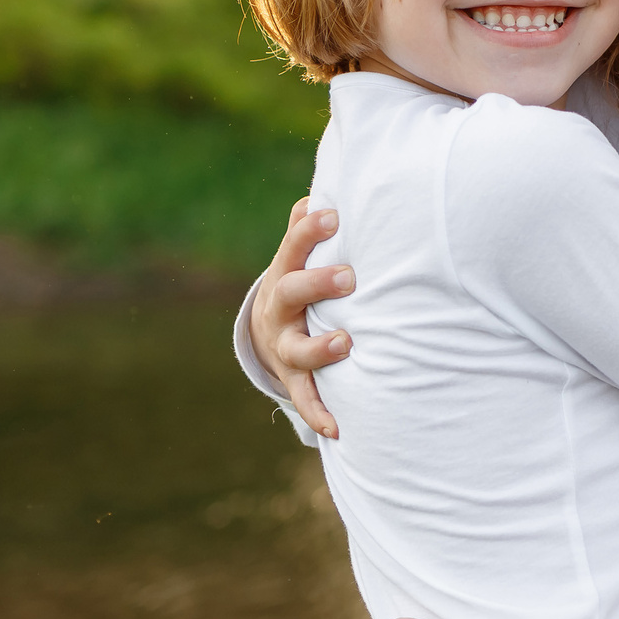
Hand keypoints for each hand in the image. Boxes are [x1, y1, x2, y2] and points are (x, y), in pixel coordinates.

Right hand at [248, 197, 355, 439]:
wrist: (268, 331)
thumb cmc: (303, 280)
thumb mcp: (300, 254)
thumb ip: (311, 226)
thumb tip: (325, 191)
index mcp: (286, 272)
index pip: (294, 246)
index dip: (310, 231)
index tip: (333, 216)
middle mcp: (281, 309)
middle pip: (292, 293)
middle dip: (318, 285)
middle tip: (350, 278)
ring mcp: (285, 345)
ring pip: (297, 350)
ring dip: (320, 349)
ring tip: (346, 343)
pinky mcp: (294, 377)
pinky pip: (305, 397)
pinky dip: (319, 413)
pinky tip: (338, 428)